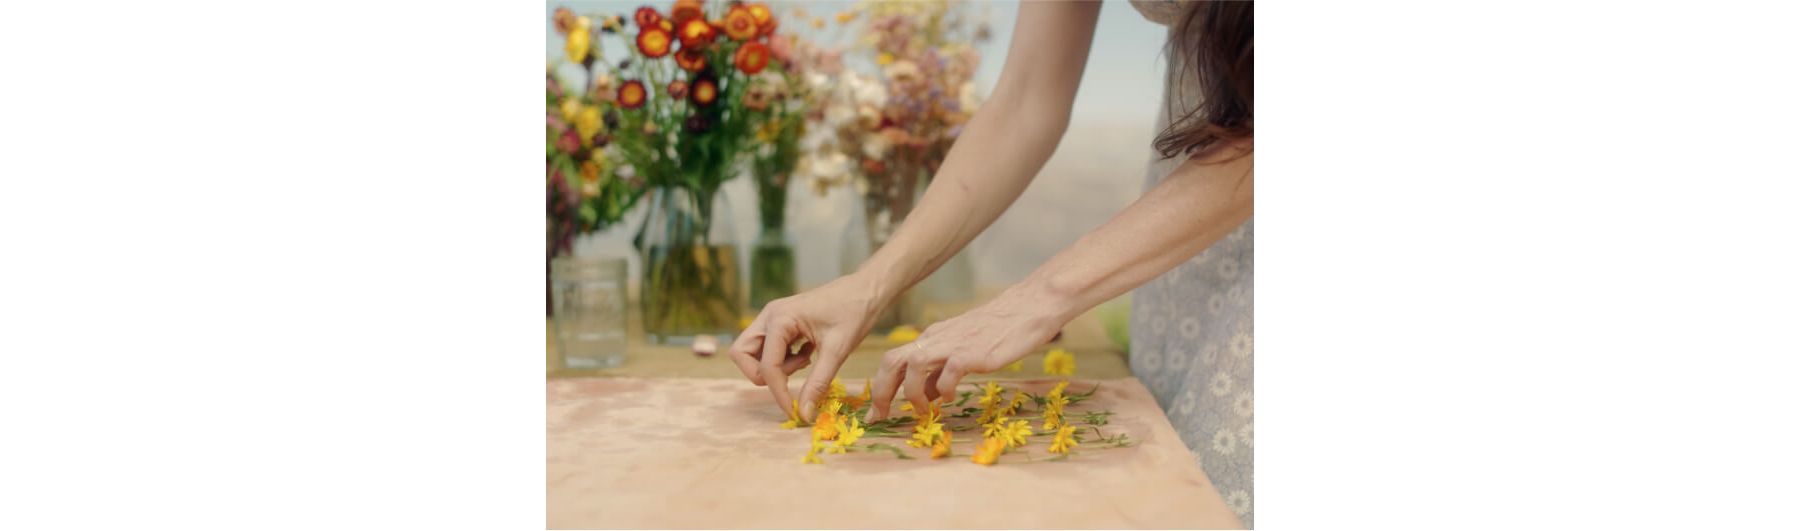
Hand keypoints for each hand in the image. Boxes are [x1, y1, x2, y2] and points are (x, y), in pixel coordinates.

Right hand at [728, 272, 888, 420]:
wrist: (867, 290)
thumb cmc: (855, 312)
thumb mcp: (837, 351)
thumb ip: (818, 383)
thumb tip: (804, 413)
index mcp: (780, 319)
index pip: (767, 366)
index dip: (778, 392)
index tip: (795, 411)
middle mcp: (770, 316)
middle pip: (742, 354)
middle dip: (762, 374)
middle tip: (791, 377)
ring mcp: (773, 318)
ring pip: (753, 352)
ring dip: (774, 366)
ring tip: (806, 362)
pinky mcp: (782, 323)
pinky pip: (768, 348)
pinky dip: (783, 359)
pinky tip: (808, 355)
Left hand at [866, 284, 1067, 422]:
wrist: (1028, 307)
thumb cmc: (998, 331)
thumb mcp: (961, 349)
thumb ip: (941, 370)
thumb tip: (926, 396)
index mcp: (931, 338)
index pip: (894, 361)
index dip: (880, 389)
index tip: (876, 414)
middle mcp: (936, 339)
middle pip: (892, 361)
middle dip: (881, 392)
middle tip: (882, 416)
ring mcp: (953, 344)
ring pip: (914, 365)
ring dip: (913, 393)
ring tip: (925, 410)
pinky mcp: (973, 352)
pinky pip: (948, 372)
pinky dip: (944, 390)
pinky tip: (951, 398)